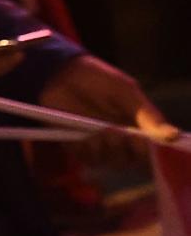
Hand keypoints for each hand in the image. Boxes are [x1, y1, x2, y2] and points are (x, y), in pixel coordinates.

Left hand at [40, 53, 175, 163]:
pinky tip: (82, 135)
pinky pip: (88, 160)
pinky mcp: (79, 147)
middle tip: (114, 131)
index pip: (153, 153)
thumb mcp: (126, 91)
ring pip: (112, 162)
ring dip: (106, 148)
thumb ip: (148, 115)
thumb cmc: (98, 79)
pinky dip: (87, 150)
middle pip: (133, 161)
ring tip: (98, 130)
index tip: (141, 142)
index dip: (151, 154)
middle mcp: (123, 141)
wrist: (61, 73)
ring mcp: (101, 145)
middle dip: (126, 149)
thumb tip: (174, 136)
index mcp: (140, 129)